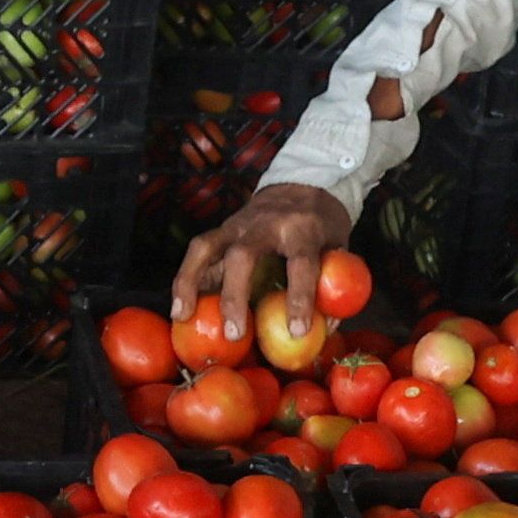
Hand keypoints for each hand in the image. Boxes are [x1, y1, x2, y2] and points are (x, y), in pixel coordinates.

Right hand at [173, 180, 354, 322]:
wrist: (302, 184)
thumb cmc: (322, 224)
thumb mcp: (338, 248)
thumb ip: (331, 285)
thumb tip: (323, 330)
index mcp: (302, 228)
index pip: (300, 262)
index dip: (299, 297)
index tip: (297, 330)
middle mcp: (265, 224)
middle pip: (242, 255)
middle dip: (235, 296)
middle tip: (234, 333)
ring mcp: (237, 224)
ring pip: (206, 247)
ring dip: (190, 282)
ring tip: (182, 315)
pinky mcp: (222, 229)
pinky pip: (198, 252)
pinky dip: (186, 279)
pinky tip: (180, 306)